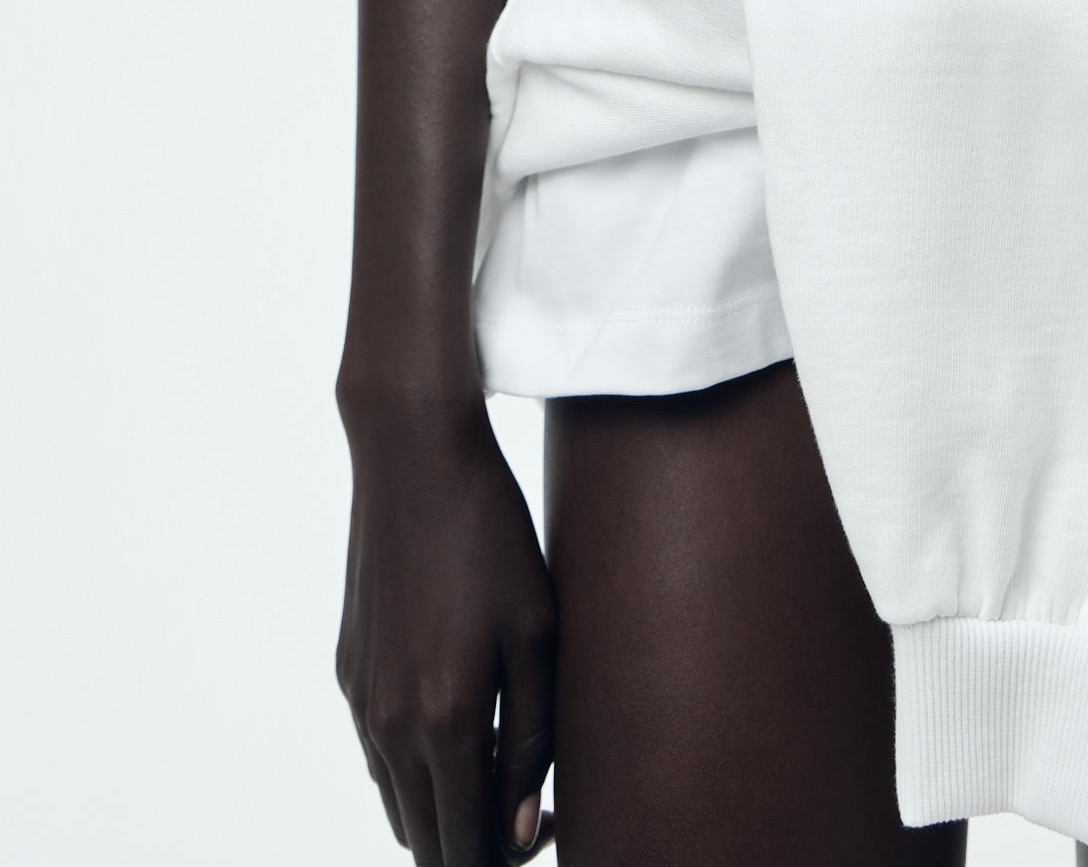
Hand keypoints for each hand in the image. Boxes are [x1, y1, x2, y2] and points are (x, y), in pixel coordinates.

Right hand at [336, 394, 556, 862]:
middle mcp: (389, 726)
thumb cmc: (491, 535)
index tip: (545, 825)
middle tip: (527, 808)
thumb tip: (516, 829)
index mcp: (444, 720)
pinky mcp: (348, 674)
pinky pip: (380, 755)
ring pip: (398, 805)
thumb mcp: (537, 630)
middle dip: (475, 846)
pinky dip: (416, 767)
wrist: (412, 456)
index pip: (464, 849)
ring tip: (500, 764)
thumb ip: (531, 738)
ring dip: (443, 810)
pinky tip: (458, 721)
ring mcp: (361, 702)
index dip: (507, 858)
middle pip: (425, 843)